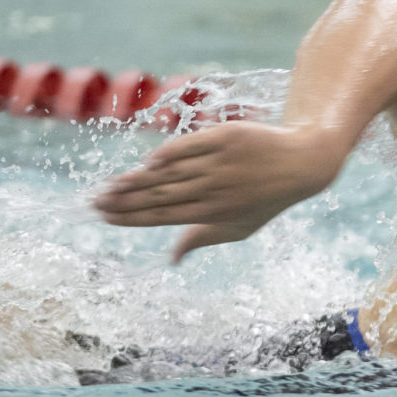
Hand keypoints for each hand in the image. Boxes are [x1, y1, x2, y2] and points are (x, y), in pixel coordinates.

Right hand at [95, 122, 344, 262]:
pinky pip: (189, 147)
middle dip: (125, 201)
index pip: (164, 217)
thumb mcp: (240, 227)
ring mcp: (220, 162)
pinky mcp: (225, 137)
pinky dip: (167, 155)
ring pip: (171, 173)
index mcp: (215, 213)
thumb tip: (172, 258)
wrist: (300, 163)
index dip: (133, 218)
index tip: (107, 218)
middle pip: (161, 196)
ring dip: (137, 180)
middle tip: (95, 203)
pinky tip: (147, 163)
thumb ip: (203, 238)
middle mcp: (215, 189)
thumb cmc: (266, 199)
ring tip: (111, 185)